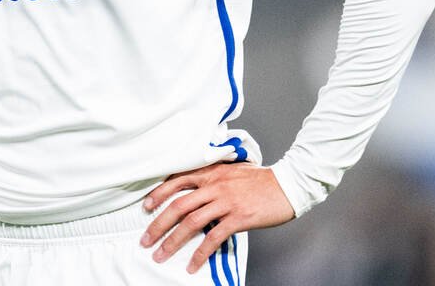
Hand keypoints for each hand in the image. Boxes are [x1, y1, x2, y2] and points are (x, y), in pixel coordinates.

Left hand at [139, 163, 293, 272]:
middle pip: (178, 205)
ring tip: (160, 254)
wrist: (288, 184)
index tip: (146, 206)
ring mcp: (226, 202)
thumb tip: (196, 188)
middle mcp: (214, 186)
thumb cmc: (261, 179)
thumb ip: (213, 176)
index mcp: (211, 172)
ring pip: (191, 223)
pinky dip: (200, 253)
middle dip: (158, 224)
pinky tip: (192, 265)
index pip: (177, 180)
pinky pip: (213, 238)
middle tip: (145, 239)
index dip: (158, 194)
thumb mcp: (232, 170)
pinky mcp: (239, 218)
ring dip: (172, 241)